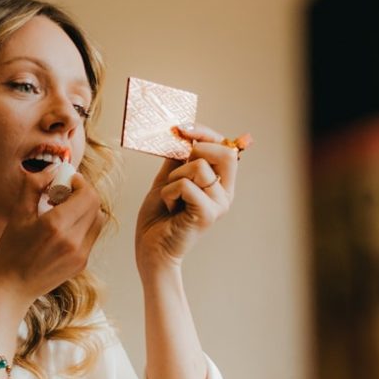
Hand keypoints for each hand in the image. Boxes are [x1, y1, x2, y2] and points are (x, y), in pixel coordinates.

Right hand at [0, 172, 106, 308]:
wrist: (10, 289)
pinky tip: (62, 230)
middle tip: (62, 195)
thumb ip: (34, 186)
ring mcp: (80, 255)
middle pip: (95, 205)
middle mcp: (73, 241)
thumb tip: (52, 169)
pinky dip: (82, 226)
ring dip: (85, 210)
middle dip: (82, 194)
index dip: (79, 183)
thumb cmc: (9, 252)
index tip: (64, 181)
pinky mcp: (81, 264)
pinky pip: (91, 236)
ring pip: (97, 220)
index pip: (88, 195)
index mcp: (56, 226)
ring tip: (63, 212)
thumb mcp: (17, 214)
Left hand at [134, 124, 247, 271]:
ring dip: (174, 177)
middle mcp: (225, 193)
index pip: (226, 147)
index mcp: (220, 183)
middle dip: (195, 150)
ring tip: (170, 197)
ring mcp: (219, 205)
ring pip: (199, 167)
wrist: (151, 249)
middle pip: (226, 152)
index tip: (182, 128)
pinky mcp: (207, 215)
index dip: (205, 133)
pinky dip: (169, 192)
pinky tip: (169, 207)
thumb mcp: (168, 179)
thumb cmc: (158, 217)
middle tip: (176, 168)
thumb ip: (179, 158)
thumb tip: (184, 132)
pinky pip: (186, 185)